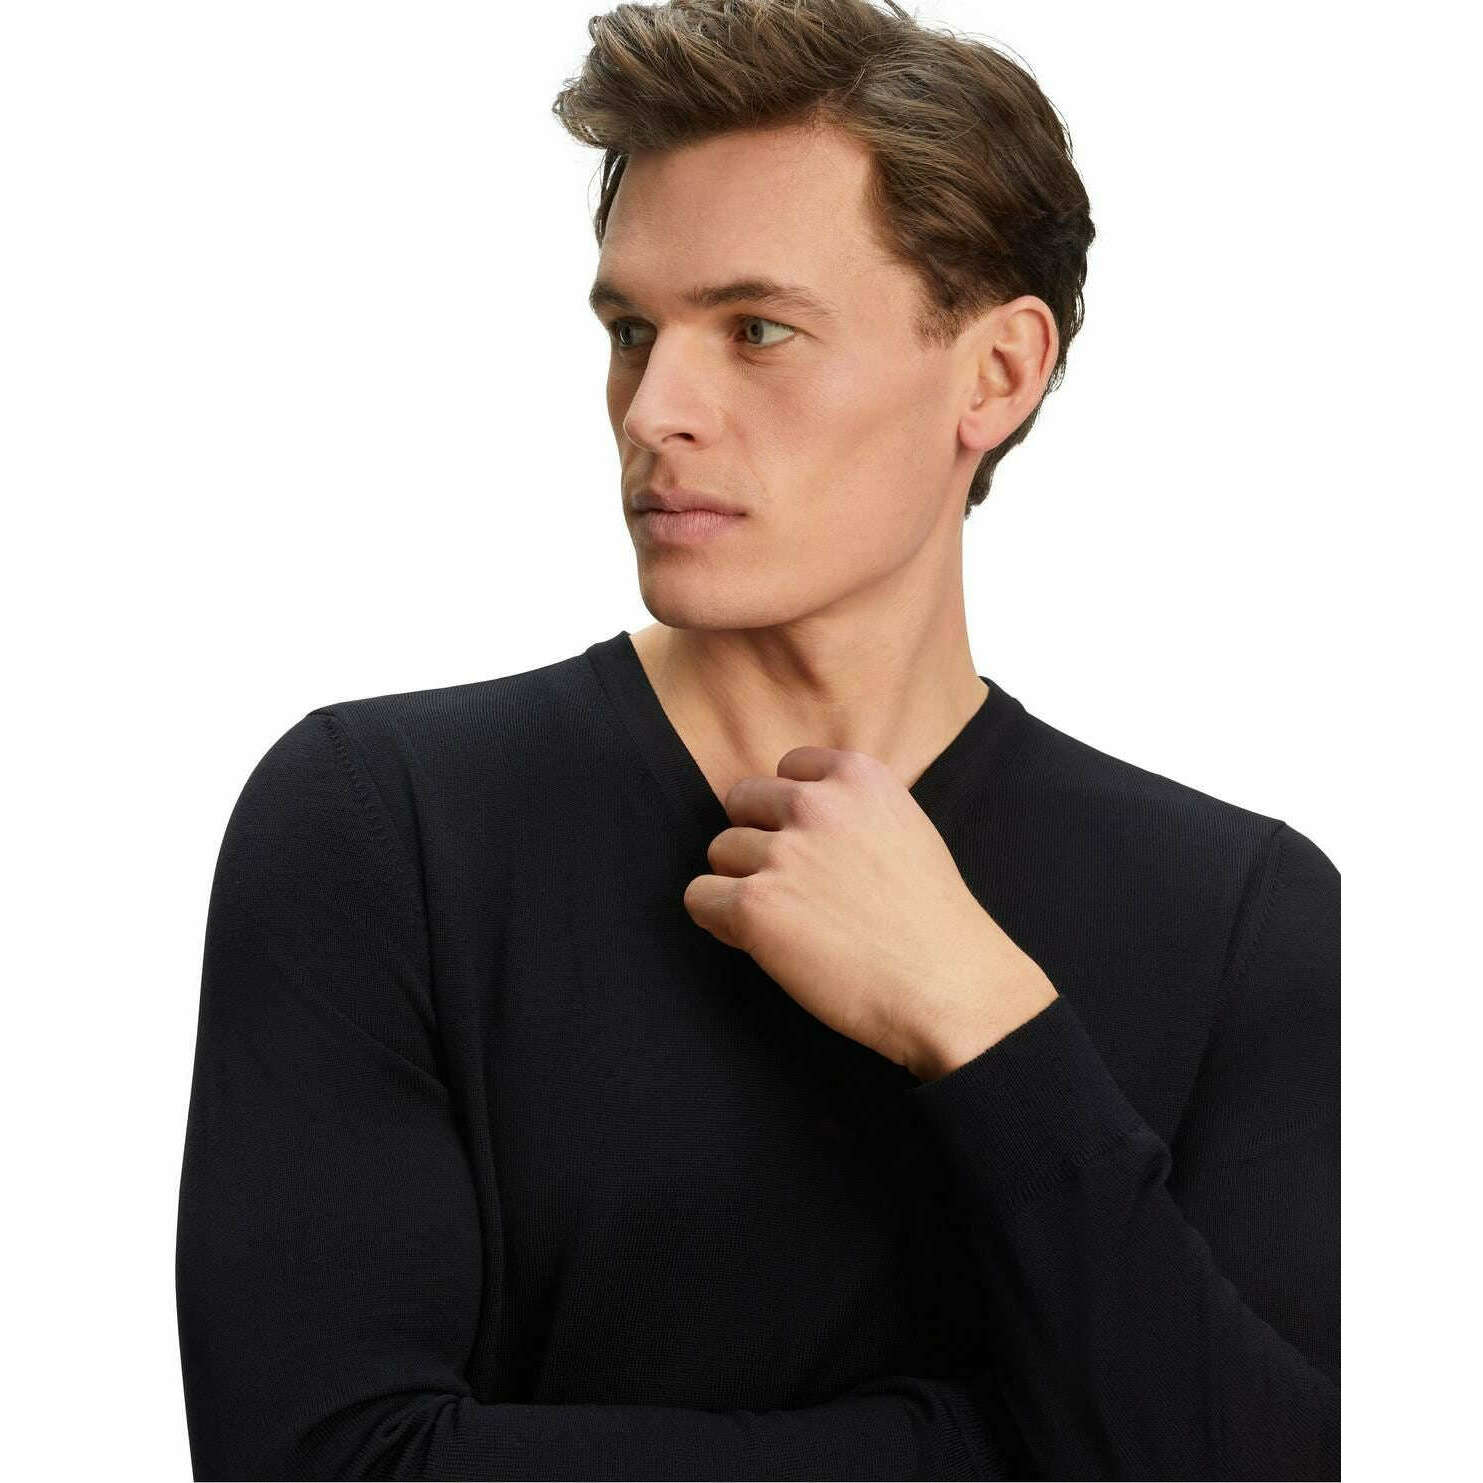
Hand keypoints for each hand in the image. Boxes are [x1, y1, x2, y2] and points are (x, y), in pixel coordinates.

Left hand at [683, 745, 1057, 1079]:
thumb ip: (854, 809)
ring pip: (720, 851)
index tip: (811, 846)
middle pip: (742, 802)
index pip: (787, 767)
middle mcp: (815, 804)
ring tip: (788, 922)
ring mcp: (782, 853)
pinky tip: (761, 943)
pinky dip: (719, 921)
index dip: (791, 811)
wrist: (951, 987)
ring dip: (741, 884)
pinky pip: (699, 898)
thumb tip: (795, 813)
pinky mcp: (754, 905)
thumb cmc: (935, 922)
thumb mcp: (907, 830)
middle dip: (758, 840)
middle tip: (794, 887)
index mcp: (858, 776)